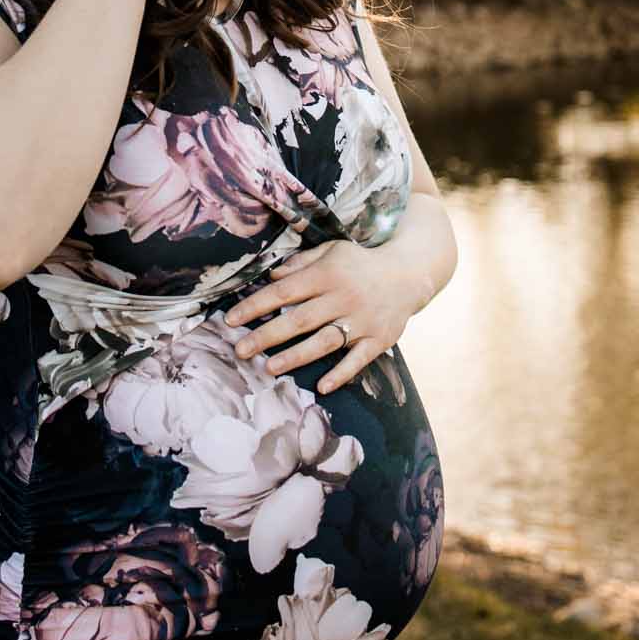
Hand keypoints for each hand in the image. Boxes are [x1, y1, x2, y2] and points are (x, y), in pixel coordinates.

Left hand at [222, 240, 419, 393]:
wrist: (408, 274)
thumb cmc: (360, 263)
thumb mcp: (332, 252)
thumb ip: (301, 263)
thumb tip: (271, 278)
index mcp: (328, 274)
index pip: (284, 291)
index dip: (256, 306)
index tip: (230, 320)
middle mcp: (343, 297)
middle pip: (299, 320)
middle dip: (266, 336)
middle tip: (240, 351)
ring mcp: (362, 320)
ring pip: (325, 342)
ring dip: (296, 356)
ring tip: (269, 368)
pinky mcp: (379, 339)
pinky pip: (359, 359)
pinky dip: (341, 374)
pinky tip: (322, 387)